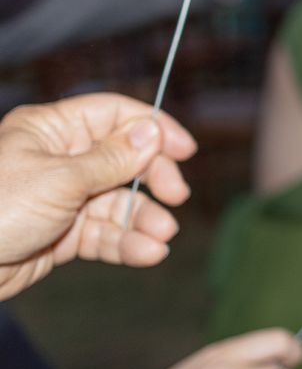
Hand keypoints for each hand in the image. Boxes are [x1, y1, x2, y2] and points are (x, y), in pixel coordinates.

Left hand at [0, 95, 195, 301]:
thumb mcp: (59, 179)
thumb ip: (112, 159)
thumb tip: (152, 131)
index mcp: (50, 131)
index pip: (113, 115)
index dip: (152, 128)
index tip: (185, 150)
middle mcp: (59, 159)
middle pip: (124, 160)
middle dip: (153, 180)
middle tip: (176, 198)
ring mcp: (61, 197)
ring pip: (117, 202)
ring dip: (143, 219)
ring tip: (160, 237)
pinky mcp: (61, 234)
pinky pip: (103, 233)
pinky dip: (126, 243)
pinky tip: (146, 253)